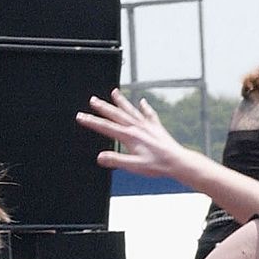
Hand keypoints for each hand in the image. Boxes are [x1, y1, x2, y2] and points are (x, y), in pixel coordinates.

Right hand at [77, 90, 193, 178]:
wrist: (177, 162)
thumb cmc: (157, 165)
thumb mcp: (133, 166)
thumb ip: (116, 160)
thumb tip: (100, 157)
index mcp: (130, 136)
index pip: (106, 127)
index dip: (92, 121)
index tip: (81, 116)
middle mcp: (137, 127)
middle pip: (116, 114)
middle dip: (103, 107)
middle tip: (93, 100)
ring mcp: (147, 126)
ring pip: (131, 110)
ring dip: (121, 101)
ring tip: (114, 92)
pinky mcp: (156, 128)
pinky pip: (149, 114)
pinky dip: (145, 107)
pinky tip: (143, 102)